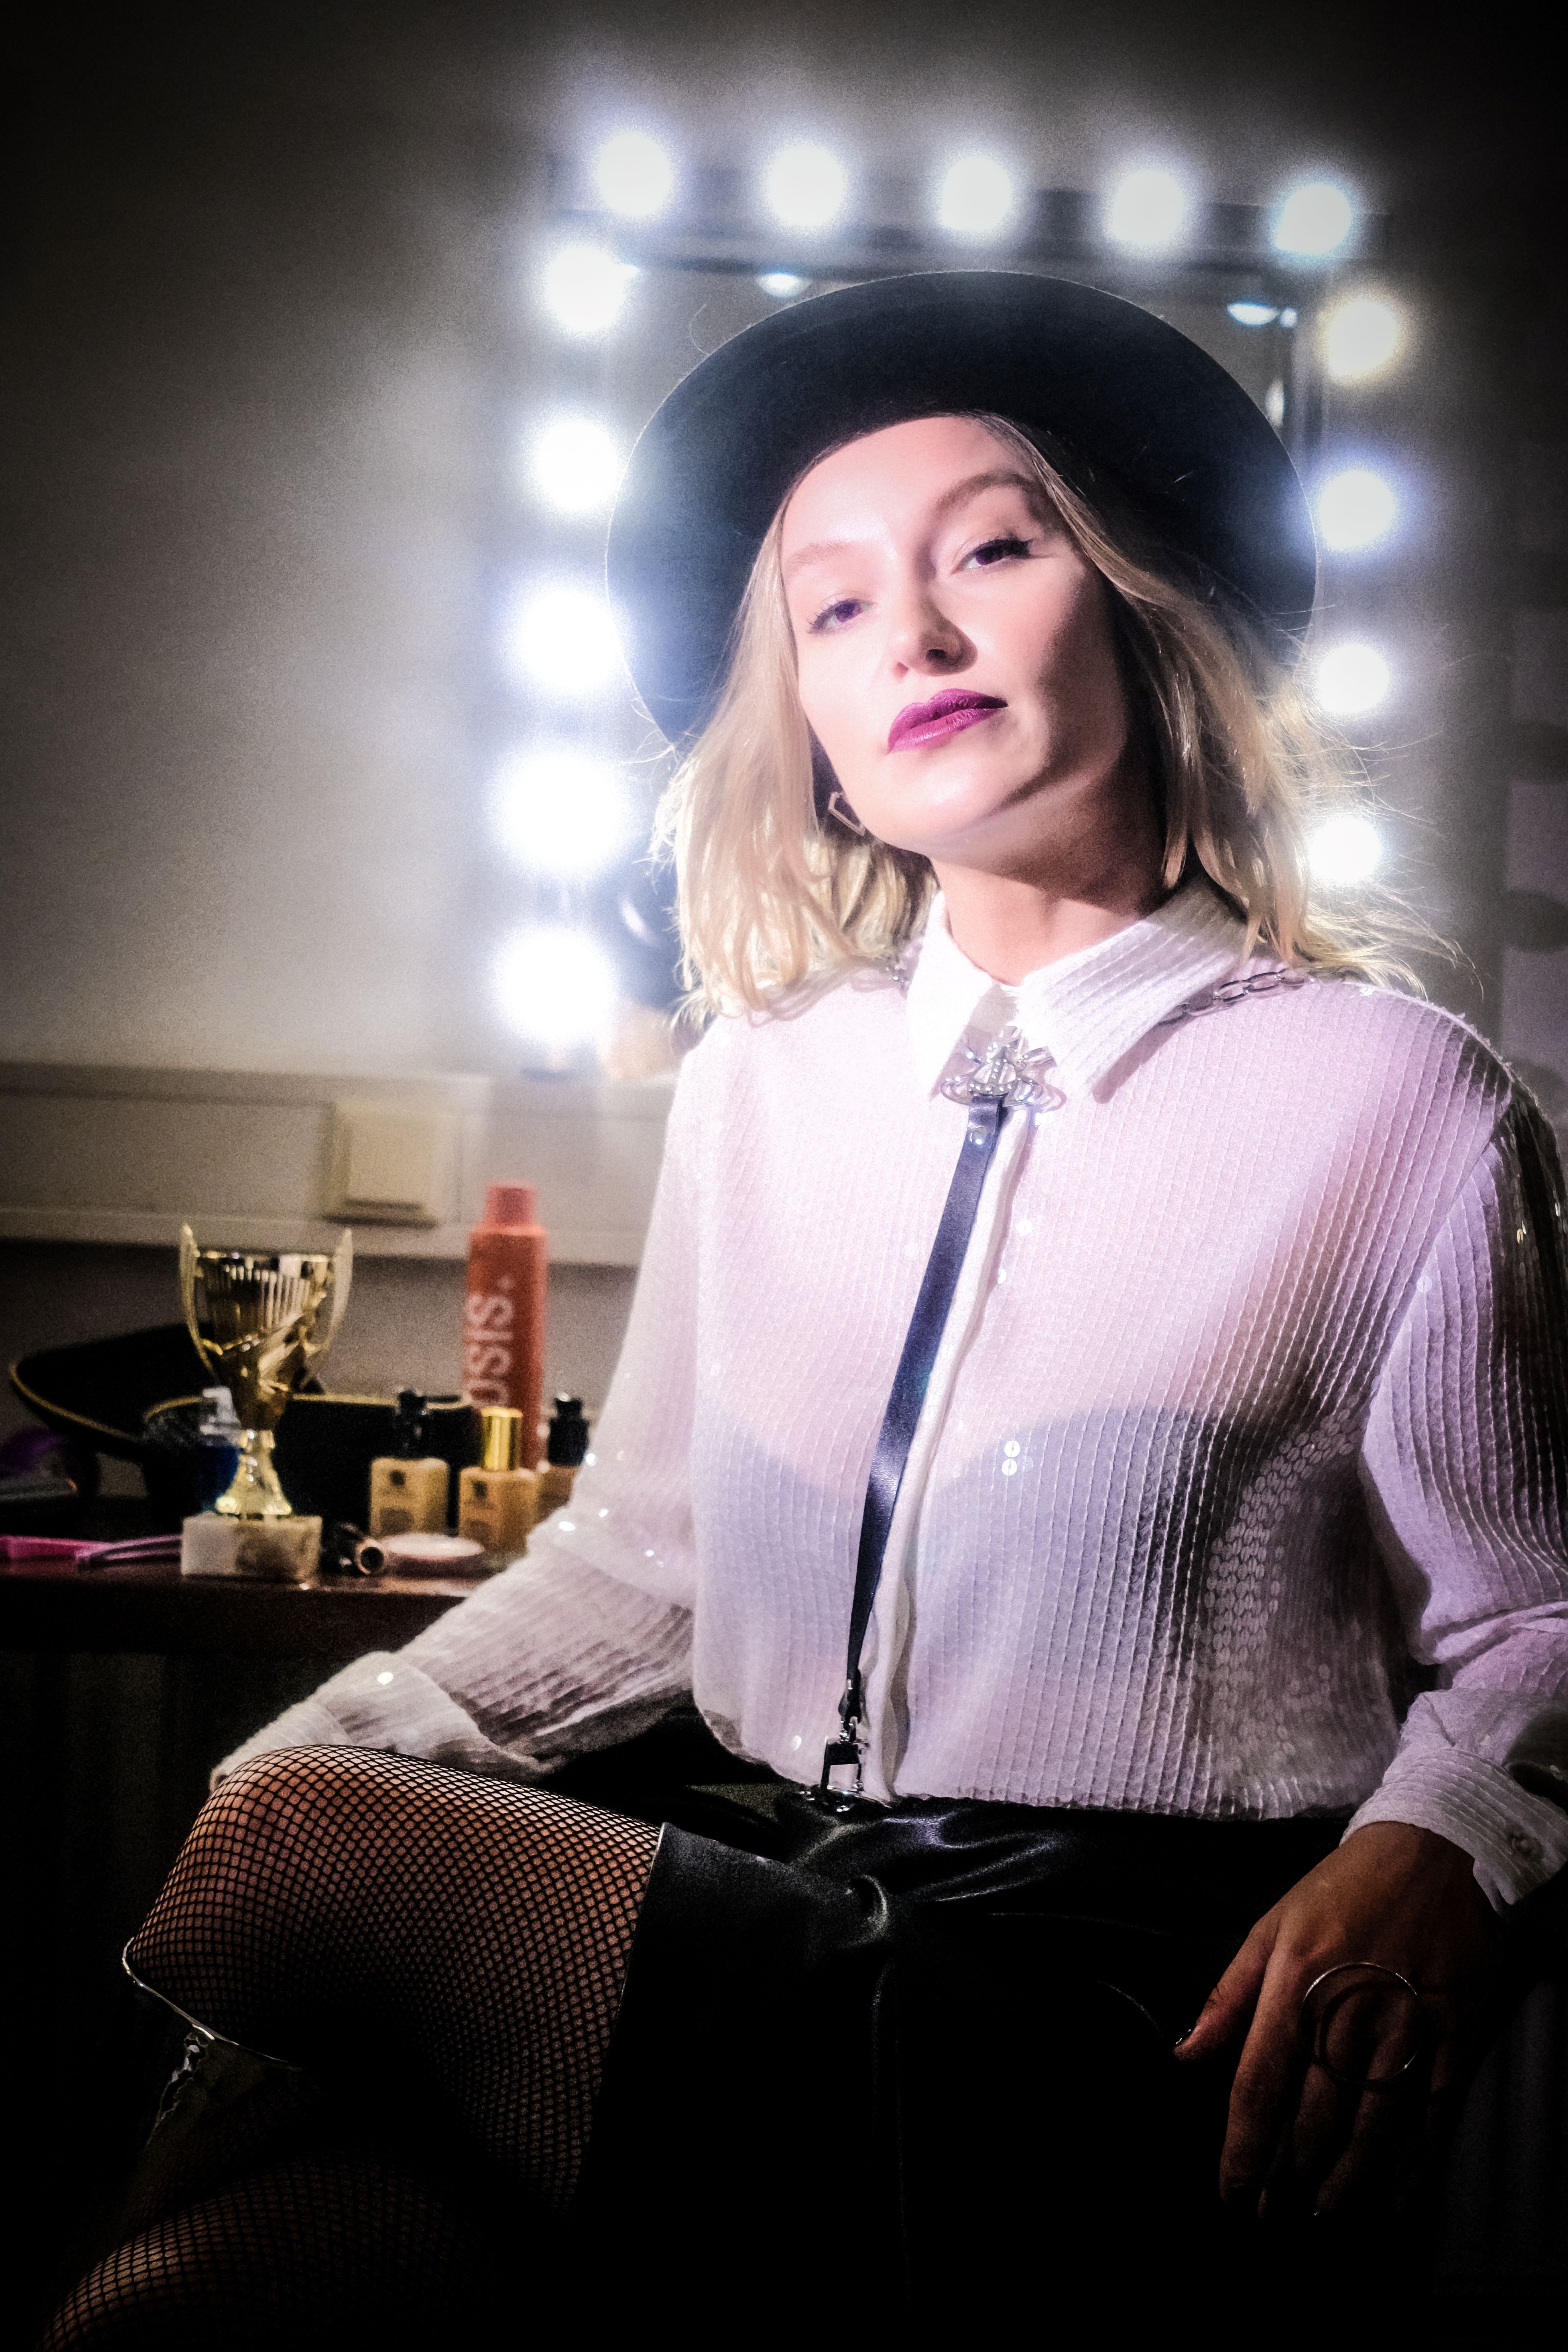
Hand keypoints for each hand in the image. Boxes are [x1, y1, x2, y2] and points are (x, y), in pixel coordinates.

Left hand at [1175, 1822, 1503, 2219]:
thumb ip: (1228, 1994)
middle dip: (1288, 2175)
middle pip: (1313, 2117)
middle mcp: (1348, 2013)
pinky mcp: (1453, 2033)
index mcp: (1295, 1985)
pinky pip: (1432, 2113)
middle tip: (1273, 2215)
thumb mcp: (1272, 1926)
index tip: (1232, 2192)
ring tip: (1323, 2214)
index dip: (1244, 2148)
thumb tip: (1185, 2053)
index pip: (1259, 2085)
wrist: (1434, 1850)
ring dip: (1345, 2180)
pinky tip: (1396, 2199)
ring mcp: (1406, 2027)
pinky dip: (1414, 2164)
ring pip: (1372, 2126)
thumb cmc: (1343, 1889)